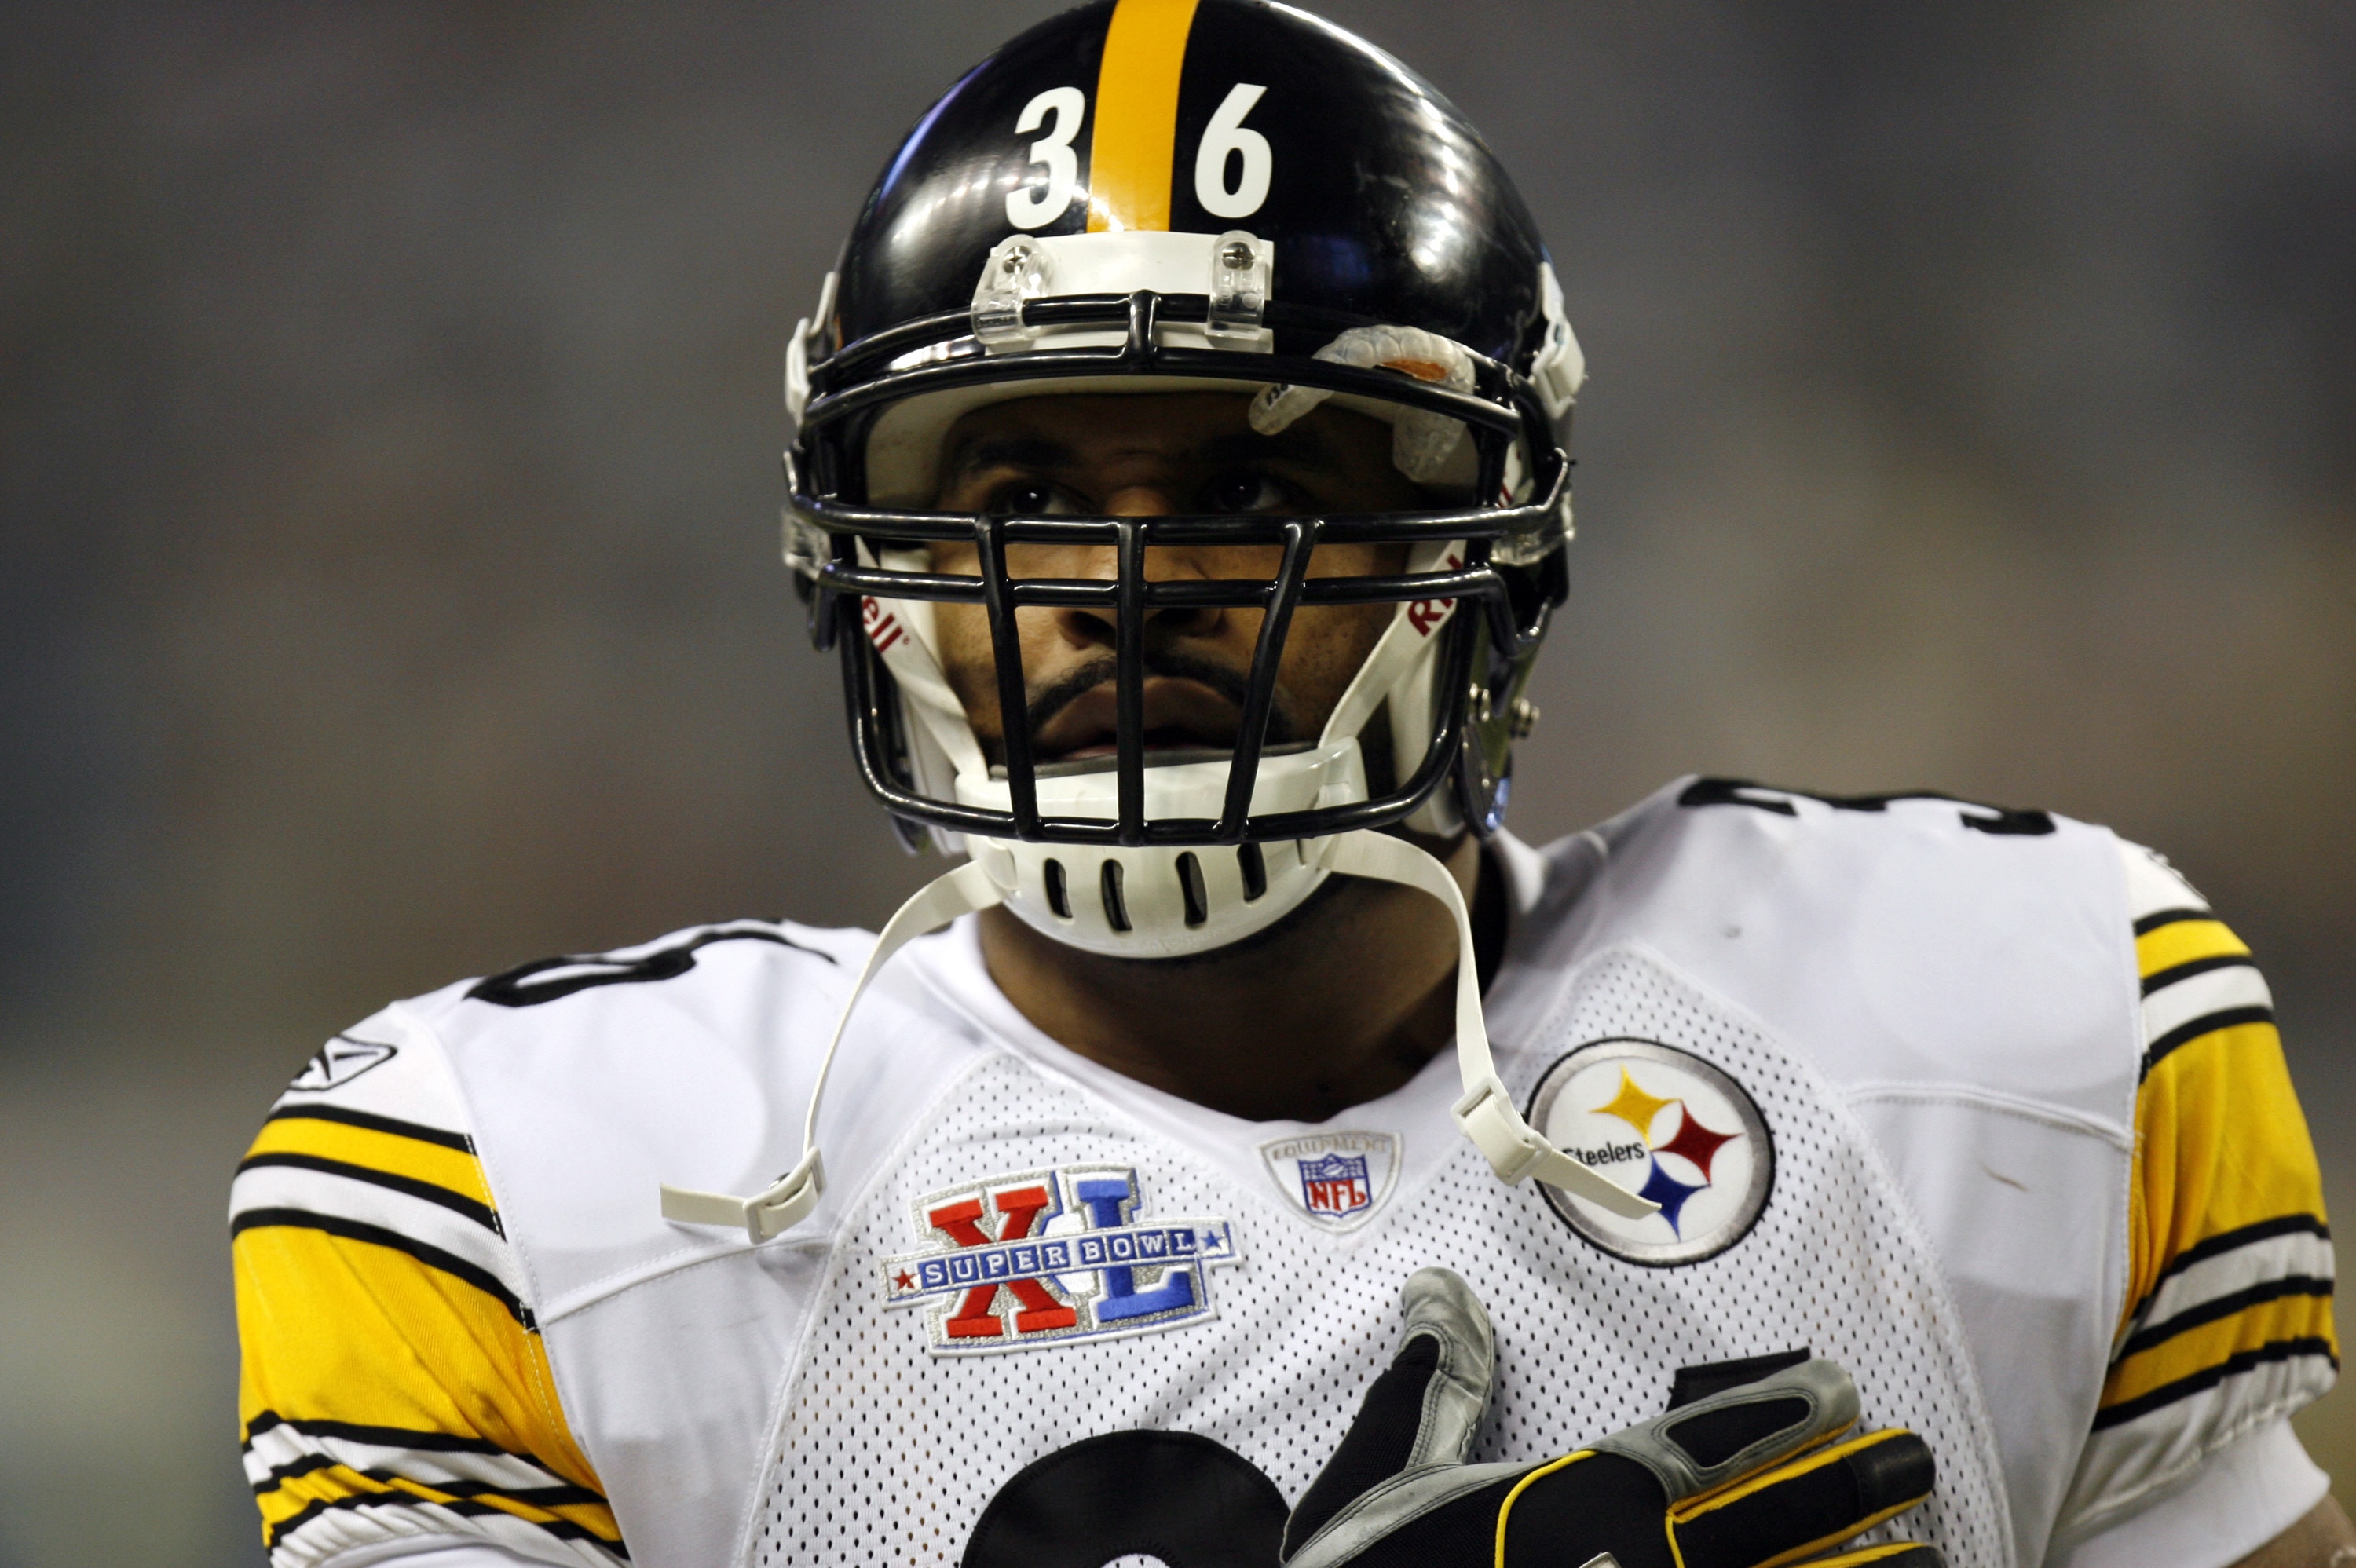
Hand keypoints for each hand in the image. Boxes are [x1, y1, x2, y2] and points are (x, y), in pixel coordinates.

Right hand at [1281, 1269, 1943, 1567]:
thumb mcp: (1383, 1473)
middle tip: (1918, 1464)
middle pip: (1762, 1527)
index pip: (1692, 1451)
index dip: (1771, 1419)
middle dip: (1847, 1493)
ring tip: (1930, 1555)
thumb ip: (1428, 1386)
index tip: (1839, 1395)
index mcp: (1569, 1505)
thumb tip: (1436, 1292)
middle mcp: (1627, 1566)